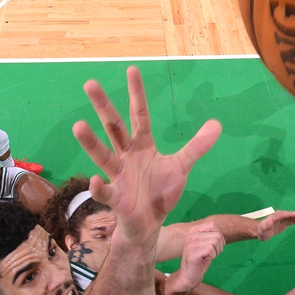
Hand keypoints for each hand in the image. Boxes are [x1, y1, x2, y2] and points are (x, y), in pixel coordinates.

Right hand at [72, 67, 220, 246]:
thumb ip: (197, 146)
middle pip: (114, 127)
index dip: (136, 93)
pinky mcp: (116, 199)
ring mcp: (119, 176)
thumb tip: (217, 124)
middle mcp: (126, 156)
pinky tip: (94, 181)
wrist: (150, 225)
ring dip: (90, 142)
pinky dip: (99, 188)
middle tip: (90, 84)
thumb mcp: (182, 167)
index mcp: (142, 146)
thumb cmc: (161, 193)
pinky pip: (105, 192)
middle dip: (103, 106)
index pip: (139, 114)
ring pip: (103, 156)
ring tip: (78, 126)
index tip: (132, 69)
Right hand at [171, 222, 224, 292]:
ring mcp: (191, 245)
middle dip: (219, 247)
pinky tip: (204, 260)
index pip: (212, 225)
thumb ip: (211, 236)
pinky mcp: (193, 254)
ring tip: (207, 257)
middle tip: (210, 254)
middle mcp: (191, 236)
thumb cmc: (200, 261)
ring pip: (215, 241)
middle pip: (217, 235)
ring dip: (215, 252)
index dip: (219, 236)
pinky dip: (212, 256)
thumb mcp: (206, 245)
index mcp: (193, 231)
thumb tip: (220, 234)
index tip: (214, 246)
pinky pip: (210, 249)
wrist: (189, 276)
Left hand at [256, 211, 294, 240]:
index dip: (291, 214)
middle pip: (292, 215)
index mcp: (275, 217)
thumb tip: (269, 222)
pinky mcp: (289, 222)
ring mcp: (286, 218)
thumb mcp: (262, 231)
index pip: (284, 215)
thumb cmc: (261, 231)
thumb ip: (265, 226)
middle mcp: (282, 216)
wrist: (262, 230)